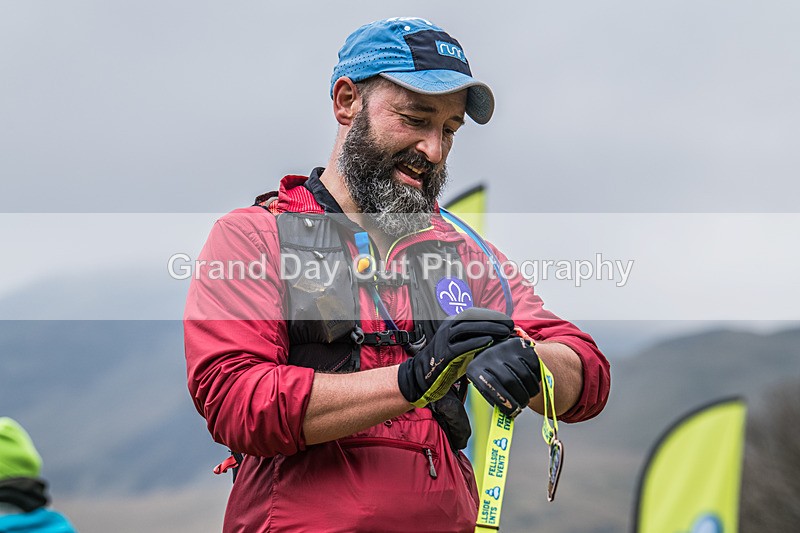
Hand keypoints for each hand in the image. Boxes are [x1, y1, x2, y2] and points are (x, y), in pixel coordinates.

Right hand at [397, 308, 513, 407]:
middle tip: (510, 325)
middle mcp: (448, 327)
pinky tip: (489, 341)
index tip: (507, 320)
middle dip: (493, 320)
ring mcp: (445, 339)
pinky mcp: (445, 353)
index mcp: (452, 322)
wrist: (425, 375)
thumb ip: (477, 338)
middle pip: (472, 317)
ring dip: (488, 328)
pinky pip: (462, 345)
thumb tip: (500, 335)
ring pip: (467, 328)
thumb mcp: (463, 344)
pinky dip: (476, 342)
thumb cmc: (448, 360)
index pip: (474, 313)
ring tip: (504, 332)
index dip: (492, 315)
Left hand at [466, 336, 540, 417]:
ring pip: (524, 374)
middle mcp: (488, 355)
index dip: (503, 400)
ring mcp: (504, 348)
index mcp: (475, 368)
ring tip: (527, 396)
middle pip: (509, 380)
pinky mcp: (519, 345)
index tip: (512, 411)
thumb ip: (495, 400)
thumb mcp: (486, 387)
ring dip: (530, 391)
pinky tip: (531, 383)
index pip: (490, 385)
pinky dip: (535, 379)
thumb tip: (507, 418)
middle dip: (519, 398)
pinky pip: (533, 366)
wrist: (495, 350)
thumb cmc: (491, 376)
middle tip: (522, 406)